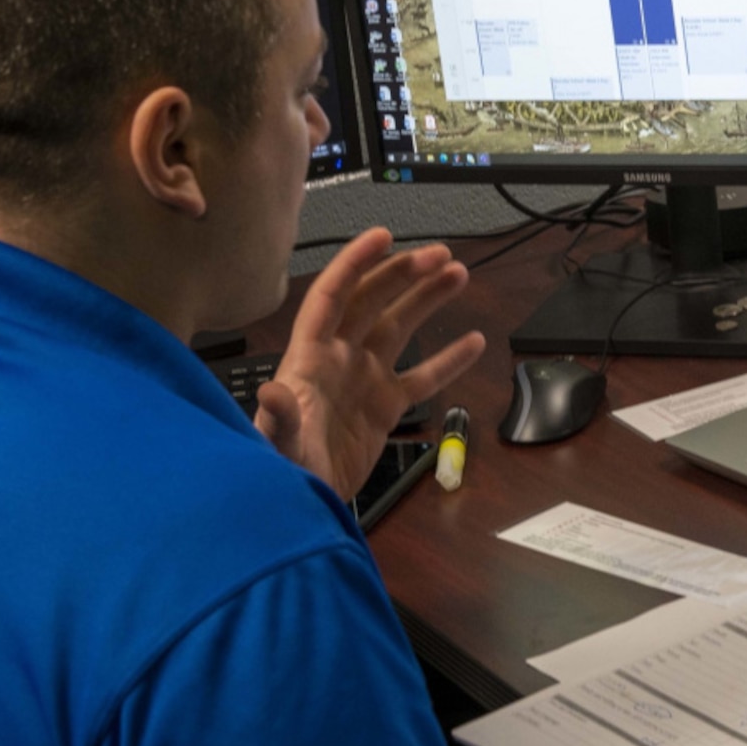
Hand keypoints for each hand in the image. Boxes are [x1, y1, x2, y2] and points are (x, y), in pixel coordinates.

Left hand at [254, 228, 485, 499]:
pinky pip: (421, 377)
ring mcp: (364, 381)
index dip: (355, 264)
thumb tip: (273, 393)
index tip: (384, 236)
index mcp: (310, 358)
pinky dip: (448, 359)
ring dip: (426, 300)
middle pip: (372, 302)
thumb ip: (278, 419)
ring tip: (458, 273)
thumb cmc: (283, 472)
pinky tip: (474, 340)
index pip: (332, 298)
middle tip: (440, 255)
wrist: (304, 509)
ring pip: (399, 328)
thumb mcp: (278, 445)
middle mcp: (339, 360)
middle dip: (403, 275)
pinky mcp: (385, 408)